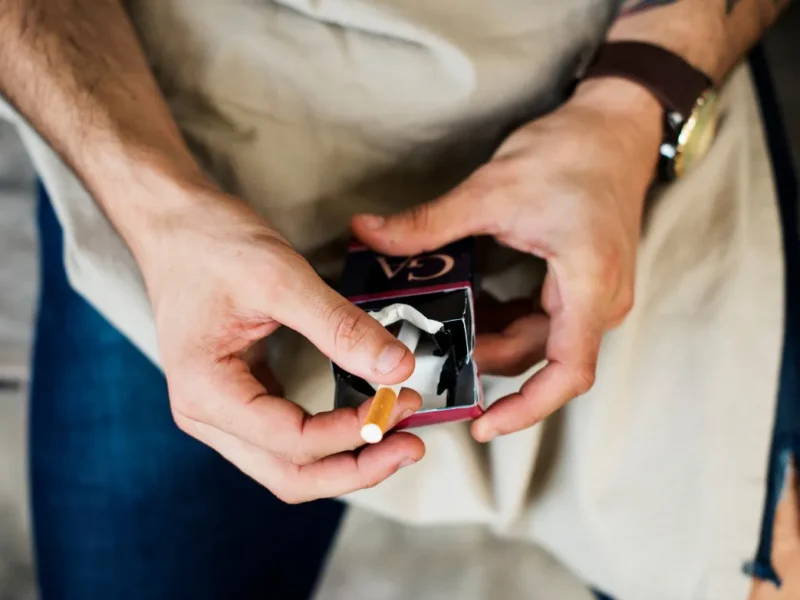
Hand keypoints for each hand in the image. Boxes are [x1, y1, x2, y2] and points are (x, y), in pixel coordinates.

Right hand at [134, 186, 423, 502]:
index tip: (401, 403)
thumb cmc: (210, 242)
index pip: (293, 441)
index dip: (354, 431)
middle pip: (290, 475)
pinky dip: (329, 437)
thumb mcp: (280, 277)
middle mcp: (206, 414)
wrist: (174, 222)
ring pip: (288, 465)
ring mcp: (219, 409)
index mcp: (206, 392)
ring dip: (345, 459)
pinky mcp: (238, 395)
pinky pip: (286, 437)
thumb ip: (340, 326)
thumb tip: (398, 368)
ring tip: (397, 437)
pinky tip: (365, 419)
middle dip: (355, 467)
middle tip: (410, 445)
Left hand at [352, 78, 662, 441]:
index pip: (568, 371)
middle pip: (539, 357)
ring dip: (491, 341)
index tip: (484, 425)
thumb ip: (429, 223)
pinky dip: (505, 322)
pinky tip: (468, 311)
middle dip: (484, 361)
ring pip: (539, 342)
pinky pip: (543, 322)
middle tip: (428, 355)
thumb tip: (366, 232)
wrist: (615, 127)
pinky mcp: (585, 286)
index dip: (527, 408)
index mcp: (590, 285)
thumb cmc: (571, 153)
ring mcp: (597, 296)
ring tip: (441, 334)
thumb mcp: (491, 189)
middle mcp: (601, 301)